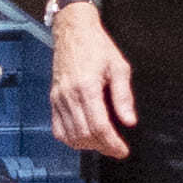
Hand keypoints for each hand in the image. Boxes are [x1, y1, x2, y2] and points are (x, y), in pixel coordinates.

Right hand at [48, 9, 134, 159]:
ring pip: (70, 136)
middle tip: (116, 148)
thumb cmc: (97, 46)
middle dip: (103, 147)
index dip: (112, 144)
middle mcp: (69, 95)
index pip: (99, 126)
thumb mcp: (119, 67)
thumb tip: (129, 121)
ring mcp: (58, 98)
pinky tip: (84, 137)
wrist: (73, 31)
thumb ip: (124, 96)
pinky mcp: (53, 99)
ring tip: (103, 143)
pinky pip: (58, 129)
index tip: (123, 150)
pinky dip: (71, 139)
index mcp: (87, 87)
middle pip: (85, 135)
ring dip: (88, 145)